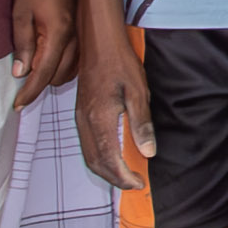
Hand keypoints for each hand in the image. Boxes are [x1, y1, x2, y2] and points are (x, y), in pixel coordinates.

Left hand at [9, 0, 77, 104]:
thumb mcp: (20, 14)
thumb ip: (22, 44)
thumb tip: (20, 72)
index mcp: (58, 36)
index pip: (42, 75)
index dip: (28, 92)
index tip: (16, 105)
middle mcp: (75, 41)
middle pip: (58, 78)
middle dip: (39, 83)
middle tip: (21, 79)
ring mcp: (82, 38)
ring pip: (69, 72)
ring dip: (52, 75)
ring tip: (34, 68)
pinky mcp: (84, 33)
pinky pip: (76, 61)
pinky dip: (62, 66)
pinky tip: (50, 59)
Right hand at [73, 33, 153, 191]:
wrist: (98, 43)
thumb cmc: (121, 64)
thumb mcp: (139, 92)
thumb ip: (141, 124)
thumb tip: (147, 152)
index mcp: (99, 119)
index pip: (109, 160)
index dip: (124, 177)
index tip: (140, 183)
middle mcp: (85, 122)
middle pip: (96, 162)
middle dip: (115, 179)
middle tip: (135, 184)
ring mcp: (80, 118)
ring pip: (89, 155)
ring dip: (106, 170)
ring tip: (126, 175)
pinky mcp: (80, 113)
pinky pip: (87, 144)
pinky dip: (99, 157)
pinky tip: (113, 157)